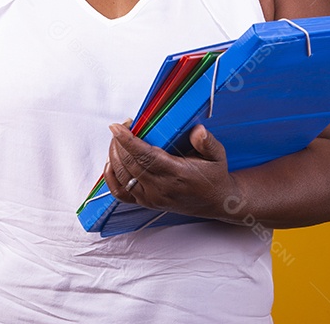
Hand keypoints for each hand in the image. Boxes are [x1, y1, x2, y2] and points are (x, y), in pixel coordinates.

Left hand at [104, 123, 240, 220]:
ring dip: (115, 155)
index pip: (146, 157)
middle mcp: (161, 189)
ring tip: (117, 139)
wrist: (216, 202)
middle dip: (119, 142)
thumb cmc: (214, 176)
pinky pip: (120, 193)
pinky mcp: (146, 203)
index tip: (117, 126)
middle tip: (122, 126)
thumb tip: (197, 131)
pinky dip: (111, 177)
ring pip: (122, 177)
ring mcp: (151, 198)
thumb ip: (208, 143)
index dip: (128, 141)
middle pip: (130, 164)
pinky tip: (112, 162)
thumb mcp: (218, 156)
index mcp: (177, 175)